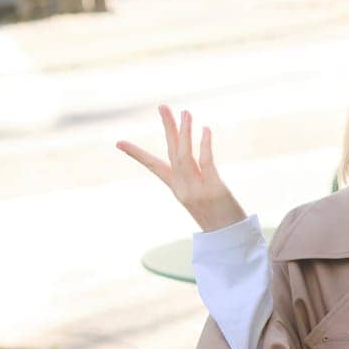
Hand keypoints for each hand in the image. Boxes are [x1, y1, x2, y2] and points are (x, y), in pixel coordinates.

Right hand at [117, 105, 245, 231]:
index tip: (119, 142)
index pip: (154, 167)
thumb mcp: (203, 201)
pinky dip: (204, 145)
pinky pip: (206, 163)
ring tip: (185, 113)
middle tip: (163, 106)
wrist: (229, 242)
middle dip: (167, 128)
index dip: (137, 154)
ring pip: (185, 156)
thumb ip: (197, 182)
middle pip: (171, 153)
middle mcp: (183, 188)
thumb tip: (196, 167)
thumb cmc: (219, 221)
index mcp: (177, 189)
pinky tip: (205, 129)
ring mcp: (197, 189)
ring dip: (184, 133)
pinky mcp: (214, 189)